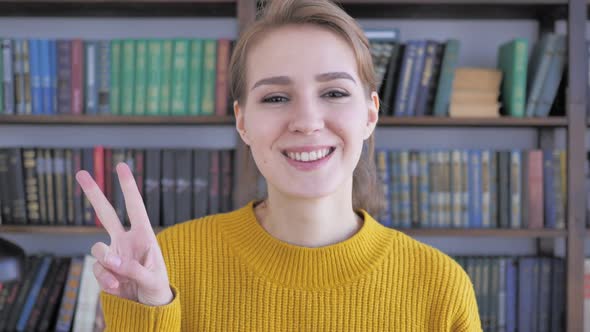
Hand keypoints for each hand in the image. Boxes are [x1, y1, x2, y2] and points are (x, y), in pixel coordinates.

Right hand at [76, 162, 172, 305]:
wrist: (148, 307)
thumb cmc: (157, 287)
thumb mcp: (152, 278)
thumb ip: (131, 267)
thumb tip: (108, 259)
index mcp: (144, 235)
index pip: (135, 206)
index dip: (128, 187)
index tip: (121, 166)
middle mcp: (126, 240)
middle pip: (105, 213)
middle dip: (93, 194)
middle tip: (81, 173)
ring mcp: (113, 254)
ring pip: (97, 248)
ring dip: (106, 264)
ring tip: (120, 279)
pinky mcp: (104, 269)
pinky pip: (97, 269)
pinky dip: (105, 279)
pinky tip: (117, 287)